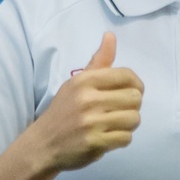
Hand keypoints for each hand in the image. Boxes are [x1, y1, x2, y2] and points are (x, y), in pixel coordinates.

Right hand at [29, 34, 143, 173]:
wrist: (43, 144)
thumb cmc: (64, 110)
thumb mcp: (77, 83)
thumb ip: (98, 62)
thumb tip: (111, 35)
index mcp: (84, 81)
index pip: (126, 75)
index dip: (136, 85)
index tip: (131, 92)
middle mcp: (87, 99)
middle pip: (135, 98)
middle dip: (133, 106)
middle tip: (121, 110)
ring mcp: (91, 122)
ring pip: (134, 119)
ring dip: (129, 124)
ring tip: (116, 124)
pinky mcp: (95, 143)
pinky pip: (126, 138)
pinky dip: (121, 139)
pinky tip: (109, 137)